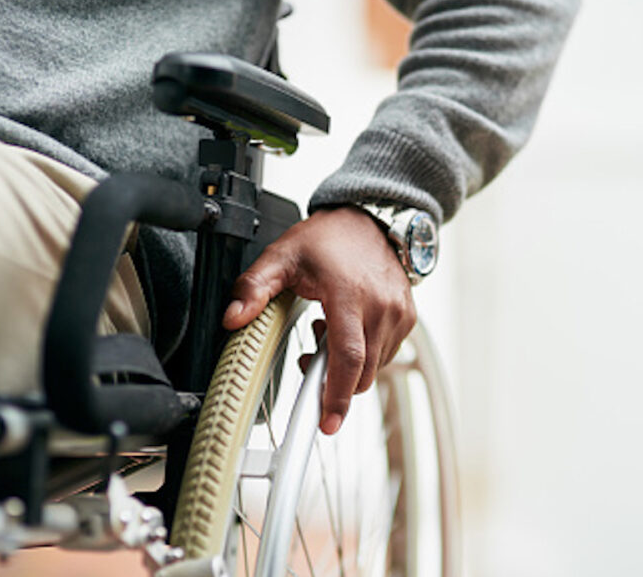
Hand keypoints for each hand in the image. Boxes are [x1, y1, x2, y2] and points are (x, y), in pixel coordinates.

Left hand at [222, 206, 416, 434]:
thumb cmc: (329, 238)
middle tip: (309, 359)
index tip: (327, 423)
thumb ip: (254, 288)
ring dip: (349, 365)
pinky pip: (387, 354)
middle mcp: (381, 307)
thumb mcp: (281, 256)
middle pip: (362, 372)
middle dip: (335, 382)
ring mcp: (399, 314)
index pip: (348, 358)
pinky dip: (365, 354)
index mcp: (350, 296)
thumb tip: (233, 319)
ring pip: (375, 367)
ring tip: (327, 333)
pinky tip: (348, 330)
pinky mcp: (408, 318)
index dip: (337, 396)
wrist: (370, 219)